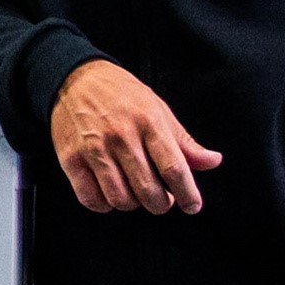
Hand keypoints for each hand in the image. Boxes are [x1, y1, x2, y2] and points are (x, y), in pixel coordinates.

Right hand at [52, 61, 223, 214]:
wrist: (75, 78)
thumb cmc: (121, 94)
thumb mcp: (158, 109)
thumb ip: (184, 141)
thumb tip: (212, 161)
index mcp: (148, 122)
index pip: (174, 168)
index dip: (187, 193)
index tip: (192, 205)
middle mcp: (121, 136)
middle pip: (148, 190)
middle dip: (160, 203)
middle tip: (161, 198)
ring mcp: (94, 149)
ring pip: (120, 199)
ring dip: (132, 204)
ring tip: (134, 192)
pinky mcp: (71, 159)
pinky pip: (91, 199)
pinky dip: (104, 204)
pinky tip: (110, 192)